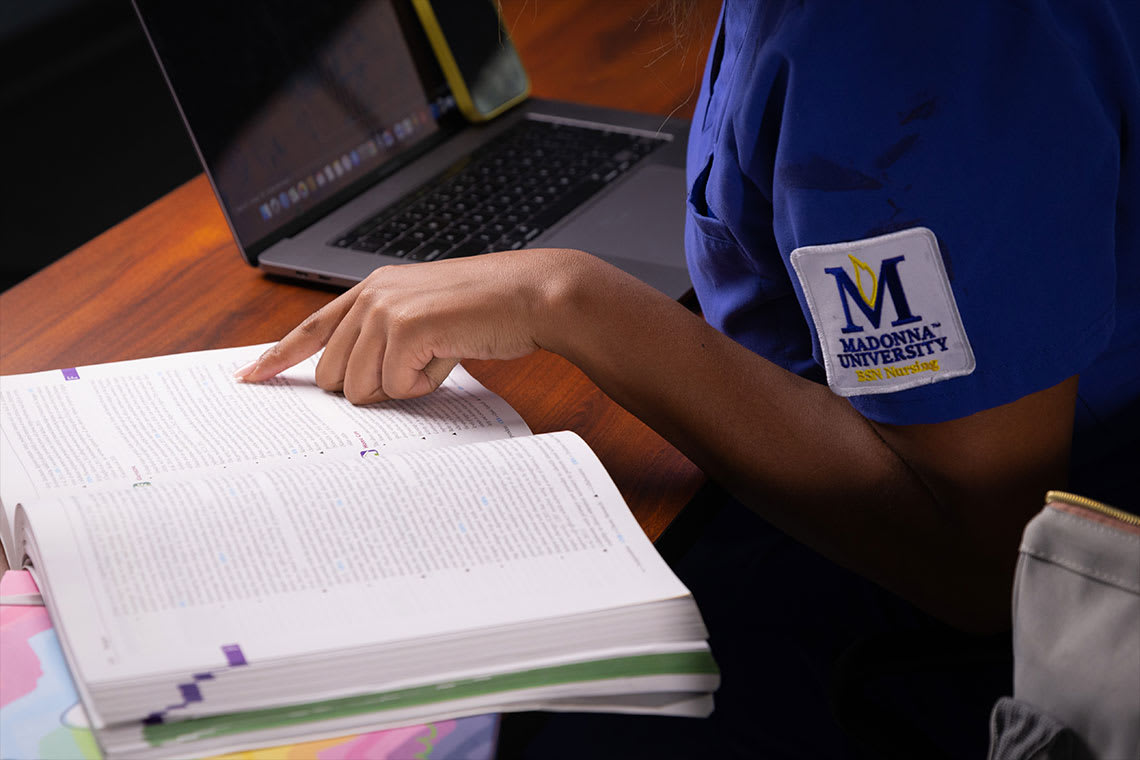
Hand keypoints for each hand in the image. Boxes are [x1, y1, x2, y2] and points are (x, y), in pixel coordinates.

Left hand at [235, 248, 580, 402]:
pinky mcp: (404, 326)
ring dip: (402, 386)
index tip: (250, 377)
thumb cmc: (489, 313)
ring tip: (439, 355)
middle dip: (373, 386)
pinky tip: (449, 354)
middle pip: (333, 374)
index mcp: (373, 289)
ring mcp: (385, 308)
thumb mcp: (427, 321)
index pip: (311, 328)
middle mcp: (371, 294)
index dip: (278, 357)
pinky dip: (424, 384)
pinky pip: (393, 387)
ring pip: (360, 388)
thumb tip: (357, 388)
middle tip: (420, 366)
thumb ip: (386, 342)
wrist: (531, 296)